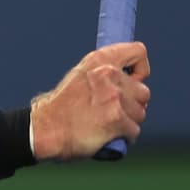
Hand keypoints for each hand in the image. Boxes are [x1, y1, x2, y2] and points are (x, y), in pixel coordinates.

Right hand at [28, 42, 151, 160]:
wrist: (45, 129)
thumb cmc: (60, 108)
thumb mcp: (79, 76)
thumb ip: (103, 74)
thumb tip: (129, 82)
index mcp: (99, 60)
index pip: (138, 52)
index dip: (141, 70)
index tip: (134, 81)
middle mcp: (109, 75)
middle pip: (144, 91)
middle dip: (133, 105)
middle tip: (114, 112)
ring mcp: (114, 97)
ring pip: (140, 113)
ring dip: (128, 122)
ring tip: (108, 125)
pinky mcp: (117, 119)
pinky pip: (134, 130)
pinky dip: (124, 136)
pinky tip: (108, 136)